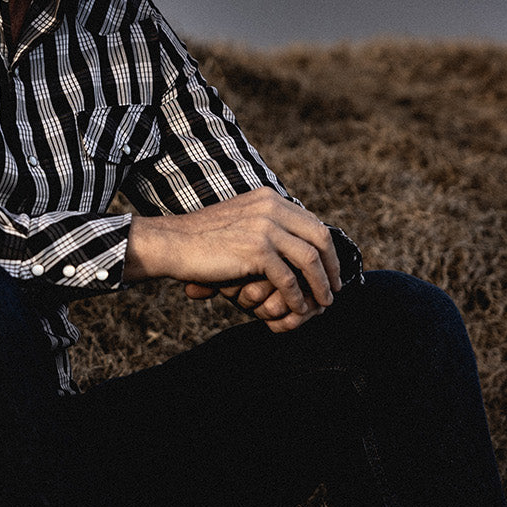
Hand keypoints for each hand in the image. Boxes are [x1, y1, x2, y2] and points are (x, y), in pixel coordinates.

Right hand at [125, 187, 340, 331]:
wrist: (172, 243)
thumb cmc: (201, 239)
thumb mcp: (239, 220)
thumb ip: (265, 224)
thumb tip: (292, 243)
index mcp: (268, 198)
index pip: (311, 222)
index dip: (326, 249)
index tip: (330, 269)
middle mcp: (270, 207)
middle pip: (319, 237)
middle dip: (331, 266)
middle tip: (334, 288)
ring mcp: (264, 227)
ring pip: (309, 259)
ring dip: (320, 284)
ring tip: (322, 302)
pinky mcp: (256, 250)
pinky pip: (287, 278)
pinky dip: (295, 297)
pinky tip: (297, 309)